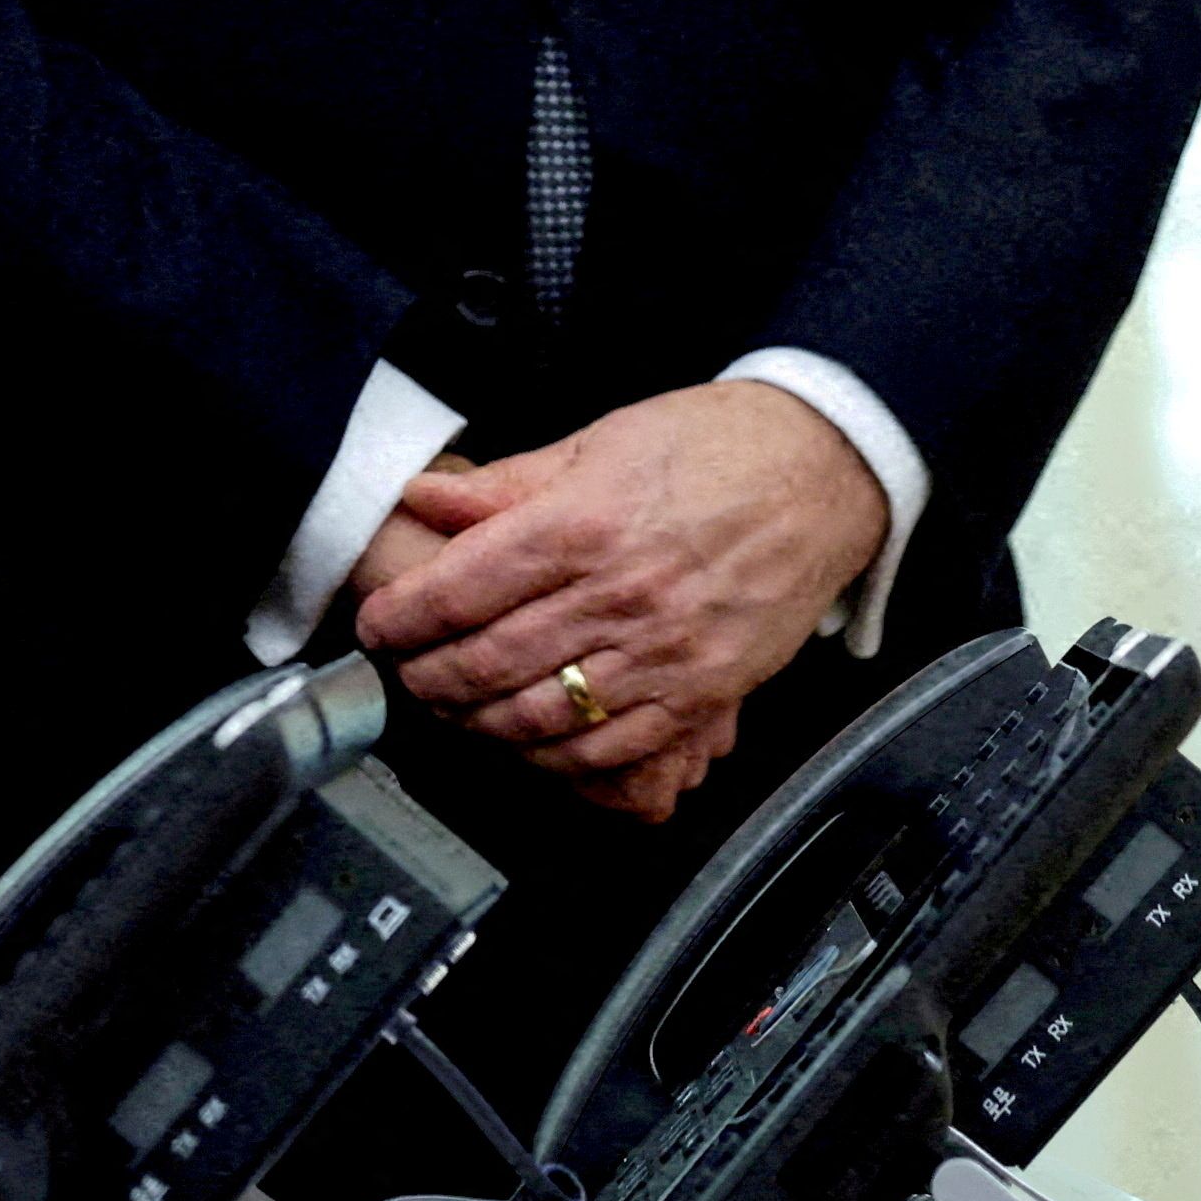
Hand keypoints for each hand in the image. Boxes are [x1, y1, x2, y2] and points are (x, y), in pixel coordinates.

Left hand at [358, 382, 885, 802]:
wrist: (825, 470)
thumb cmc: (715, 447)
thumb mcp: (596, 443)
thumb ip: (504, 485)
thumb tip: (424, 497)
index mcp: (581, 525)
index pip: (457, 590)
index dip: (399, 619)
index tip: (375, 626)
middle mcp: (619, 595)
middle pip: (487, 662)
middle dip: (425, 678)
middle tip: (403, 673)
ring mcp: (664, 652)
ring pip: (540, 716)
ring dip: (477, 723)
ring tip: (451, 706)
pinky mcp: (704, 691)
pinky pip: (613, 747)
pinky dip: (555, 756)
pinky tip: (526, 741)